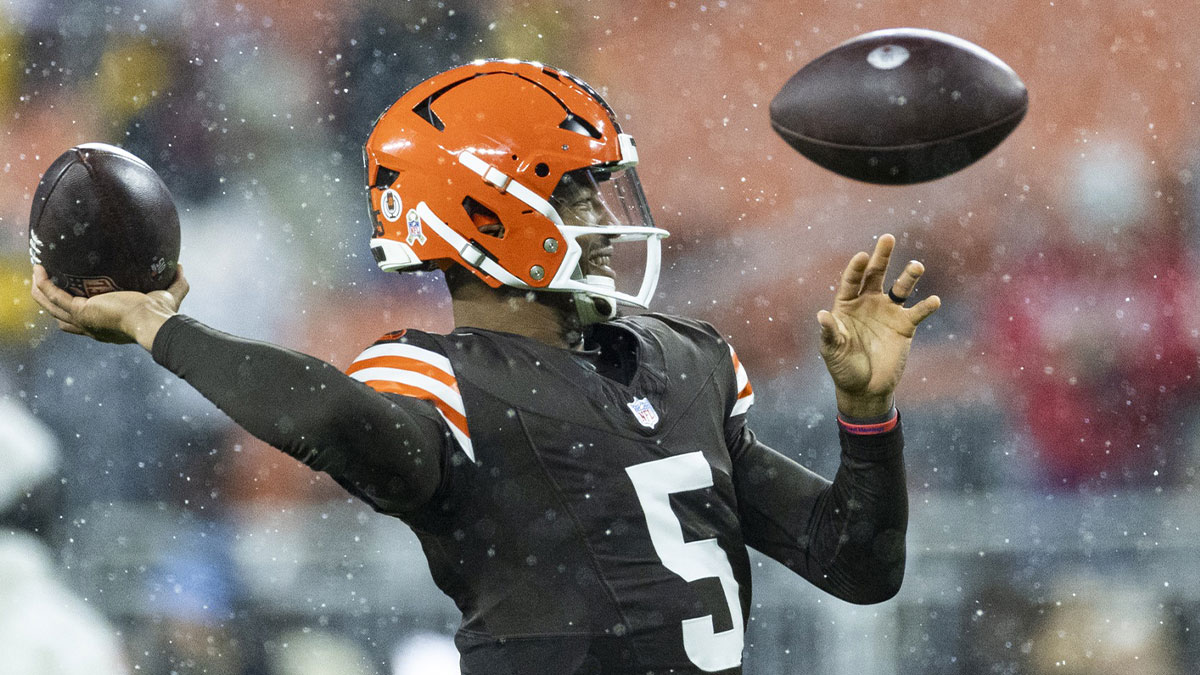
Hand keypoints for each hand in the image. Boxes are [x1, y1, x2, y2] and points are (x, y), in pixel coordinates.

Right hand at [31, 265, 188, 350]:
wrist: (153, 321)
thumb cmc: (162, 313)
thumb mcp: (169, 296)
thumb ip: (177, 283)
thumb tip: (180, 266)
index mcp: (108, 327)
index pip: (85, 324)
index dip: (75, 311)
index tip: (72, 295)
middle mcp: (92, 327)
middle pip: (61, 318)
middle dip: (51, 303)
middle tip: (47, 282)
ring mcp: (83, 320)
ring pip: (51, 307)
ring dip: (41, 292)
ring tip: (37, 273)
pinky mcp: (80, 311)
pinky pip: (53, 296)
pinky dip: (43, 284)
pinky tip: (39, 270)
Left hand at [817, 234, 940, 417]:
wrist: (865, 388)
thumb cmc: (843, 367)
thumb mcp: (833, 350)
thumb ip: (830, 332)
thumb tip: (822, 315)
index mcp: (847, 305)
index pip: (851, 281)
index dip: (856, 269)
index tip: (861, 257)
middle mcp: (868, 303)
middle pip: (876, 274)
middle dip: (881, 257)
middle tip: (888, 238)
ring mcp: (888, 312)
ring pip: (900, 288)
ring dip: (908, 277)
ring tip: (917, 266)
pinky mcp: (905, 325)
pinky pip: (917, 312)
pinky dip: (926, 306)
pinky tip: (933, 301)